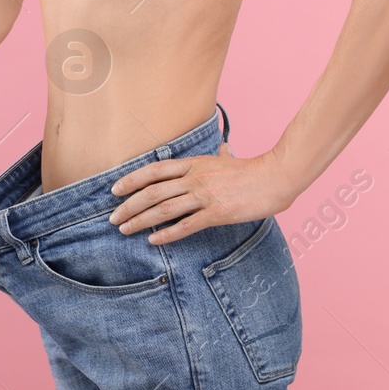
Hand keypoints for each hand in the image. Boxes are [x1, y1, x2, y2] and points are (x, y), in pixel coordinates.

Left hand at [107, 143, 294, 245]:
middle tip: (113, 217)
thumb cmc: (253, 170)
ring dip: (141, 220)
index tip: (115, 190)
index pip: (154, 170)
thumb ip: (221, 156)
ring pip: (164, 208)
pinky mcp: (216, 213)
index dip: (132, 180)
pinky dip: (167, 234)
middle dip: (129, 205)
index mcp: (193, 164)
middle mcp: (193, 178)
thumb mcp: (229, 158)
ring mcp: (204, 195)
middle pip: (152, 191)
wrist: (275, 177)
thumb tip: (224, 148)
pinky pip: (186, 225)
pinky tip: (154, 240)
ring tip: (125, 229)